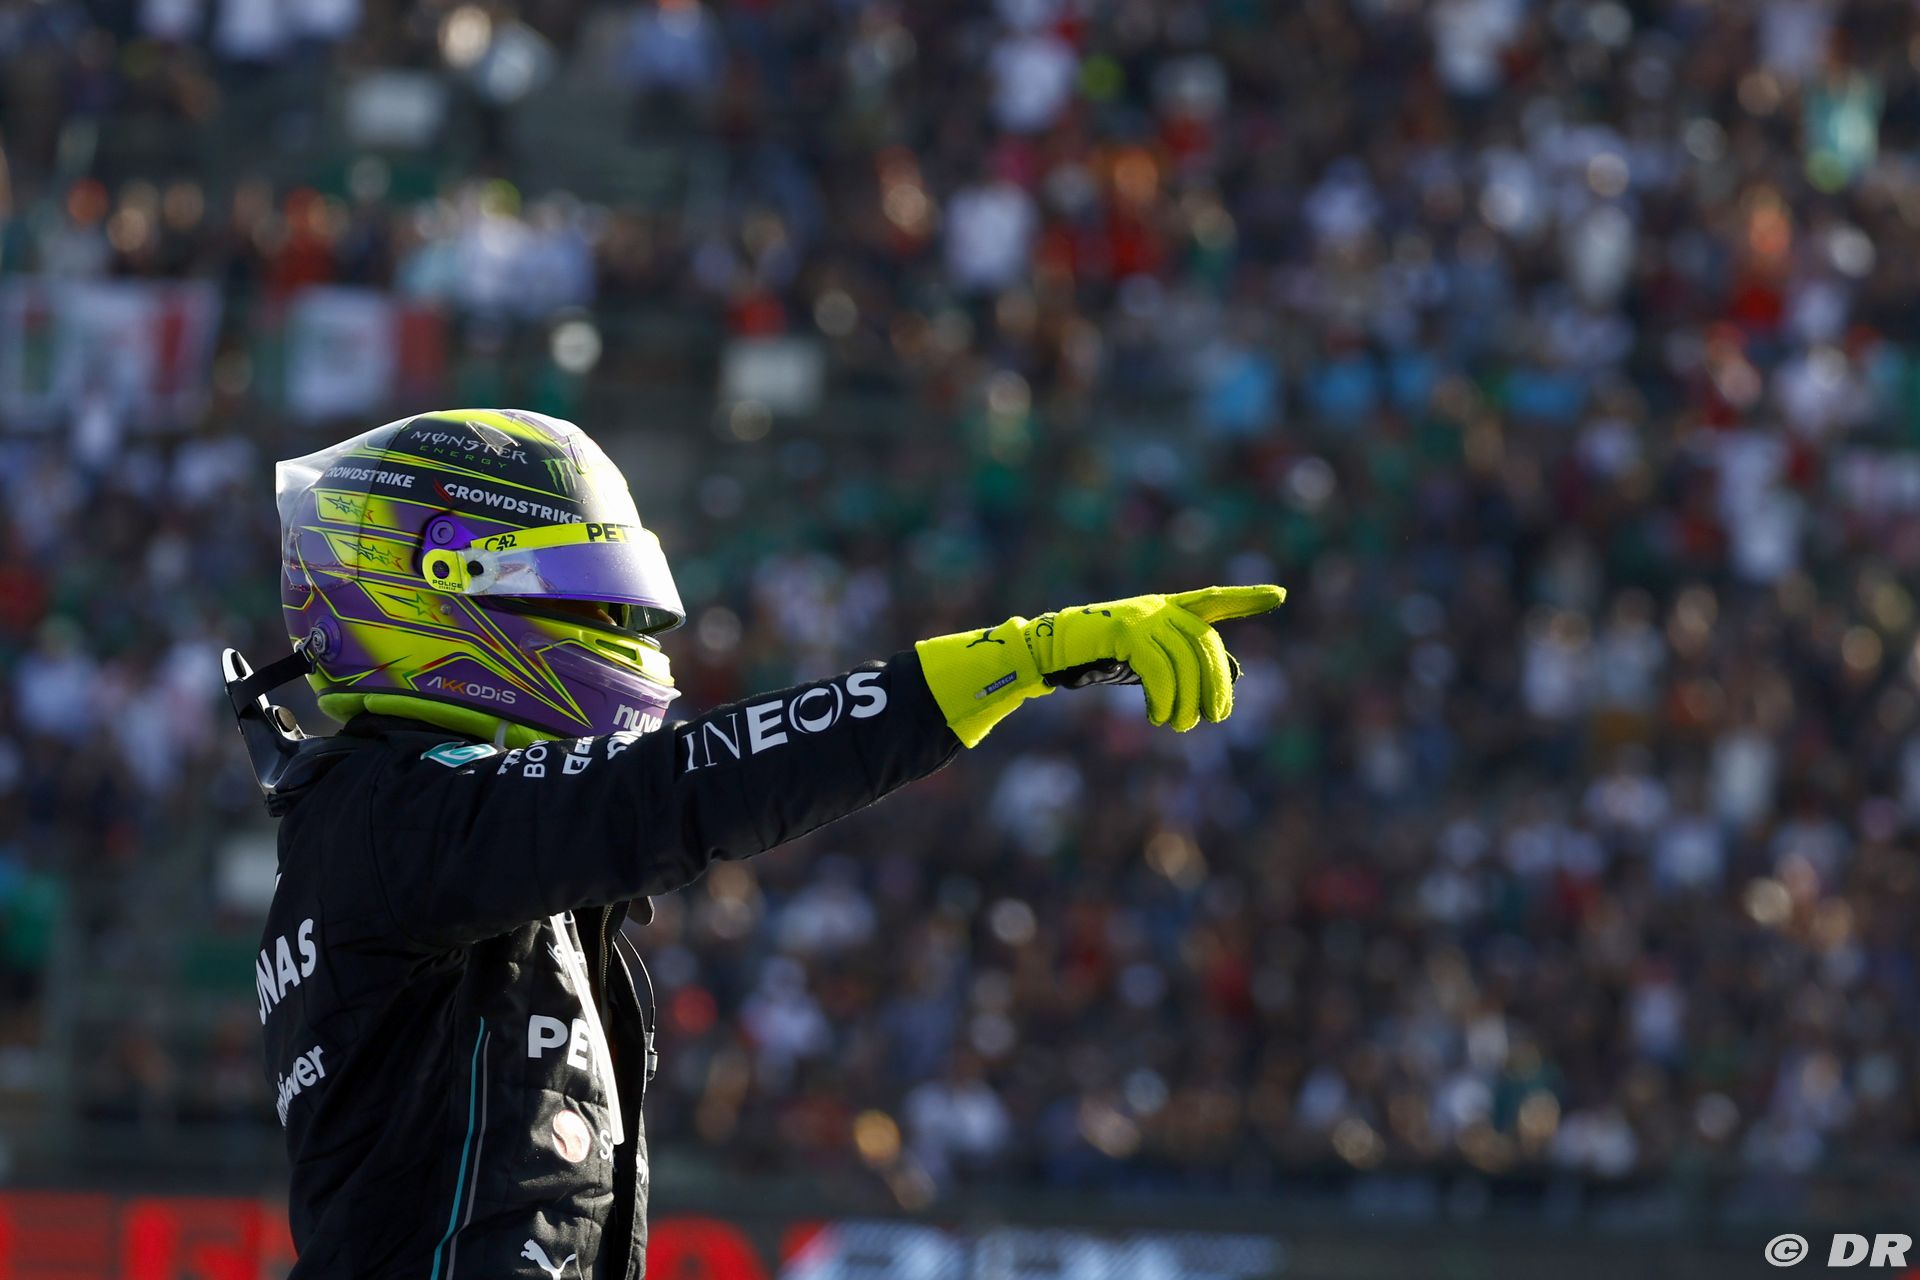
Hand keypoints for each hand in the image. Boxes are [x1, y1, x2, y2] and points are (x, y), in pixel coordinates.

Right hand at [914, 585, 1285, 745]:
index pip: (1212, 600)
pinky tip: (1159, 717)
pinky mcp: (1125, 629)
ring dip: (1187, 701)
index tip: (1280, 595)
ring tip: (1180, 726)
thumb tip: (1229, 682)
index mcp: (1166, 609)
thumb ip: (1181, 663)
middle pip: (1206, 645)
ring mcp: (1142, 614)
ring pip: (1185, 661)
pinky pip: (1160, 668)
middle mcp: (1158, 606)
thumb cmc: (1096, 659)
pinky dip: (1165, 698)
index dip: (1246, 598)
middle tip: (1215, 719)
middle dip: (1216, 685)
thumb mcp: (1144, 661)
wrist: (1048, 652)